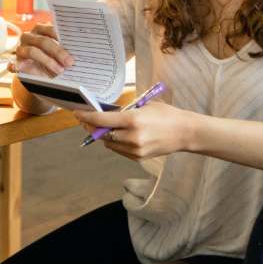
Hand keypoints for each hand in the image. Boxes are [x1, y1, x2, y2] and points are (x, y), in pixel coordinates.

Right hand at [13, 23, 73, 77]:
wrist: (43, 77)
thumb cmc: (55, 61)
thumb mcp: (62, 54)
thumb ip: (66, 50)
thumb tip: (78, 50)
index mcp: (41, 30)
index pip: (50, 29)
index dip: (61, 37)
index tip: (73, 45)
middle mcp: (30, 37)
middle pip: (43, 41)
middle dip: (58, 52)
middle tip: (70, 62)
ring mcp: (22, 49)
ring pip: (32, 51)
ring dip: (48, 61)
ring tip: (60, 70)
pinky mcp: (17, 62)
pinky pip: (16, 64)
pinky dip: (18, 66)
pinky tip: (23, 69)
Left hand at [74, 102, 196, 159]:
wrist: (185, 132)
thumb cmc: (166, 114)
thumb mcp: (144, 105)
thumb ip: (124, 111)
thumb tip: (106, 113)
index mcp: (132, 120)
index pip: (101, 120)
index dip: (86, 117)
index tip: (77, 114)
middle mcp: (132, 136)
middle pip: (102, 133)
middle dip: (91, 127)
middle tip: (86, 120)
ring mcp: (135, 149)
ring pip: (108, 143)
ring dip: (102, 135)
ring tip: (101, 127)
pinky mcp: (138, 157)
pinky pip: (118, 150)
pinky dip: (113, 142)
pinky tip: (115, 135)